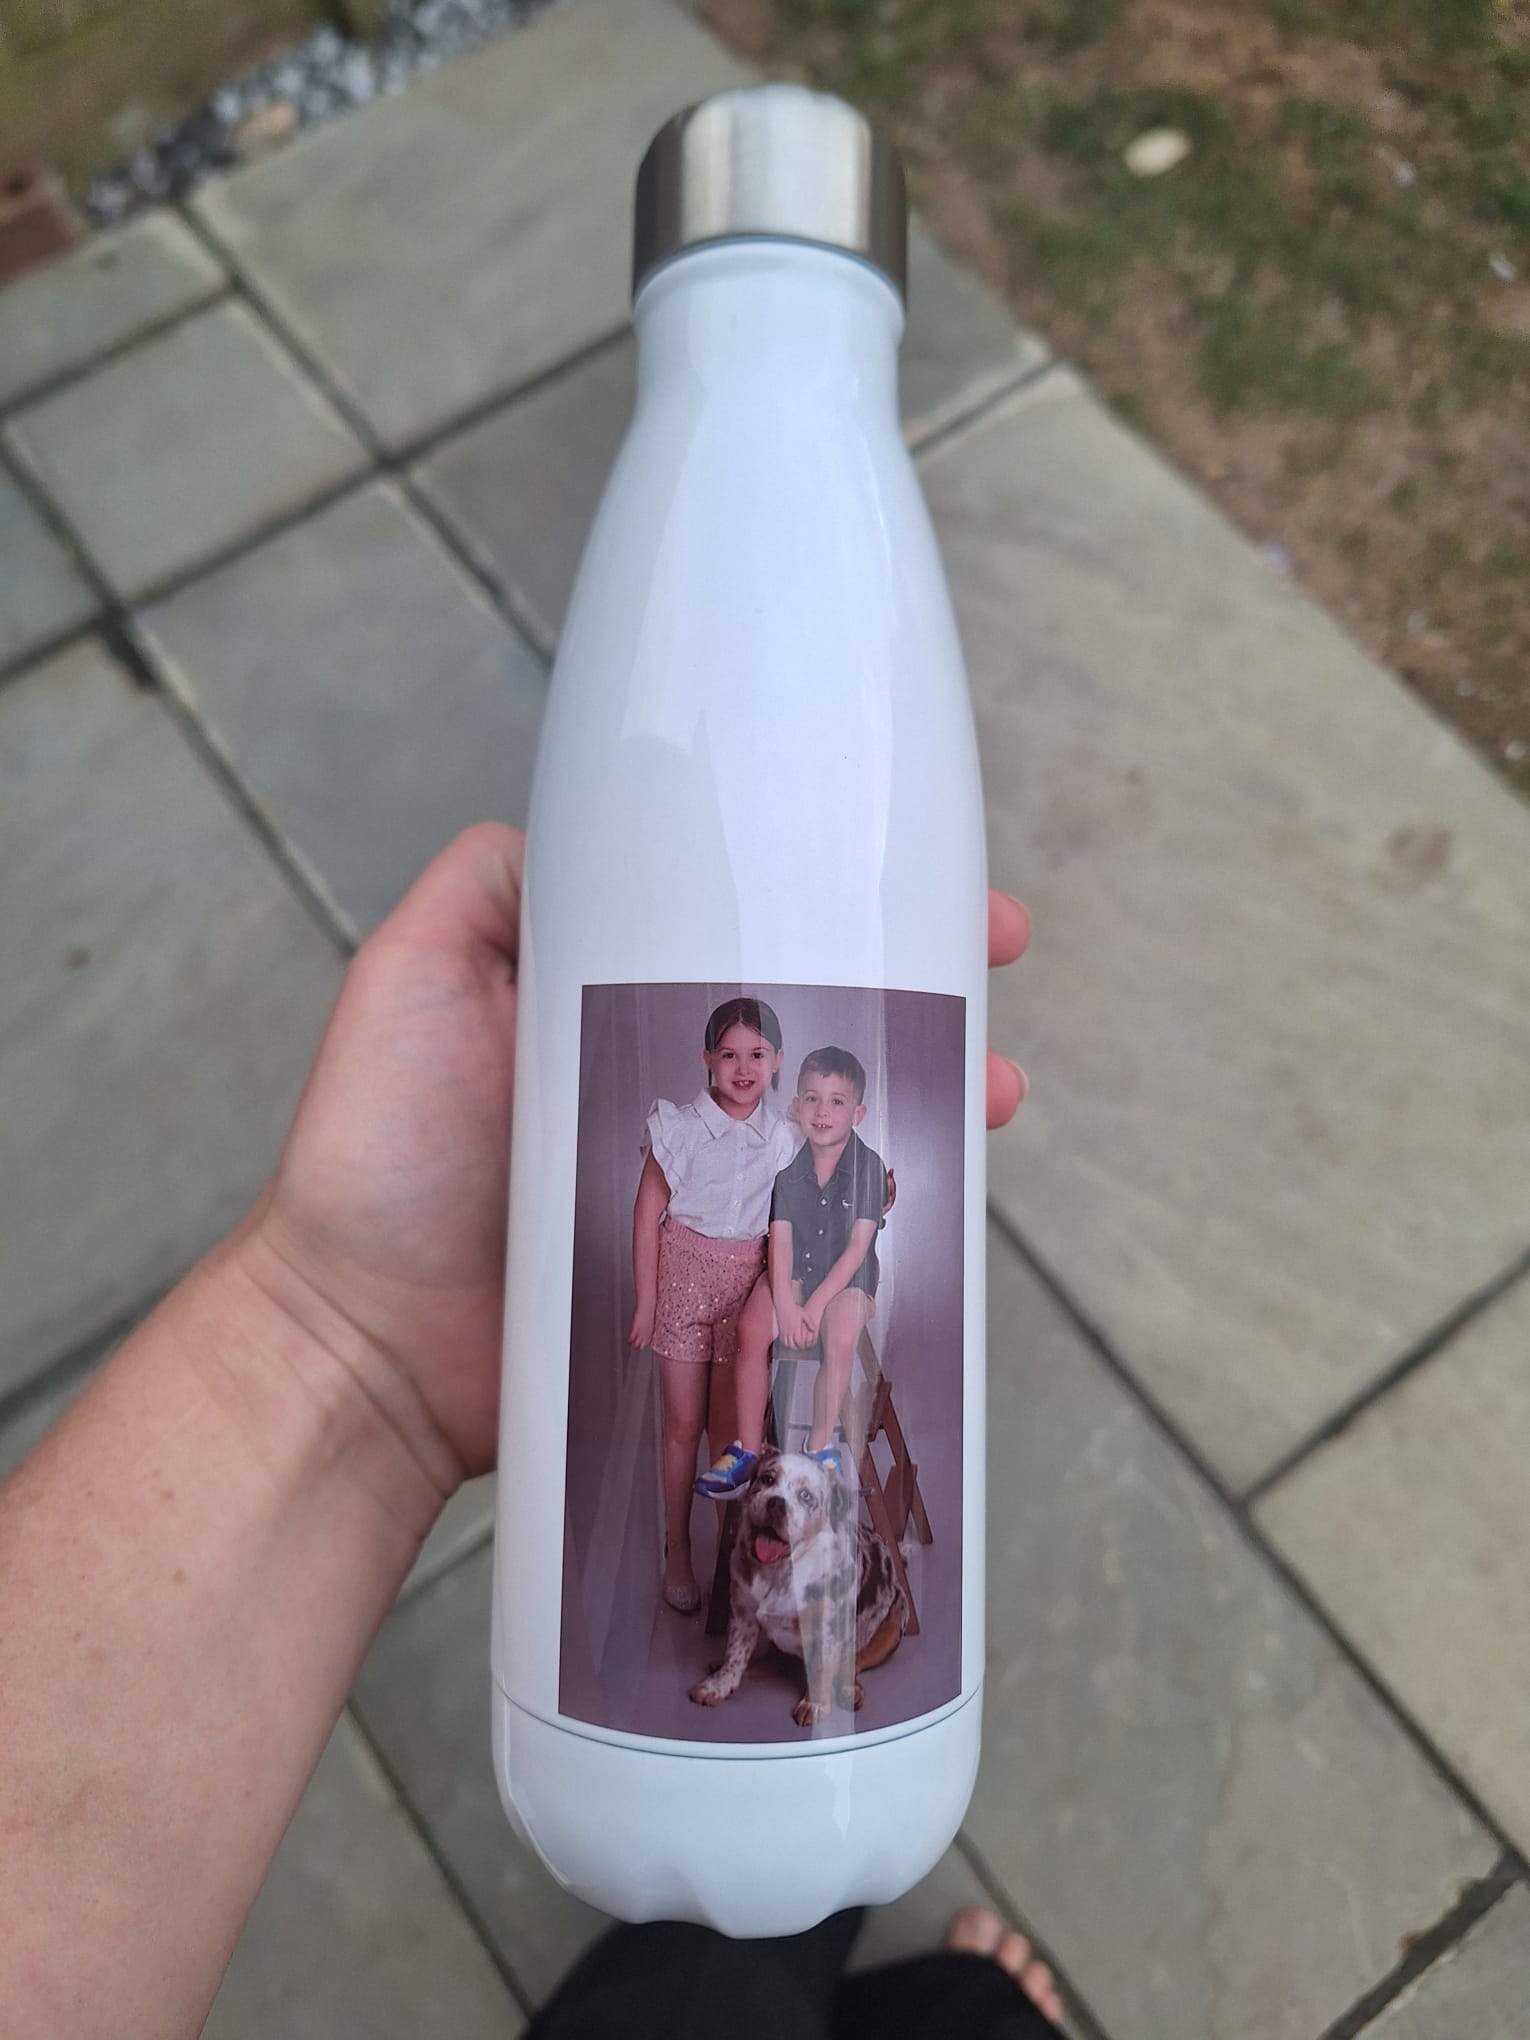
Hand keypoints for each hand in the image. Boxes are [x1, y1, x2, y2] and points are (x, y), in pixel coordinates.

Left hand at [234, 825, 1030, 1490]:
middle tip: (994, 959)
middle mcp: (665, 1089)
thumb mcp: (410, 976)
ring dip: (923, 1096)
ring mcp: (693, 1190)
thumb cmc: (378, 1156)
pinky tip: (935, 1194)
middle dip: (914, 988)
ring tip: (994, 1083)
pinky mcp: (707, 1280)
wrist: (364, 1339)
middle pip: (811, 1023)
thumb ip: (484, 890)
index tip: (914, 877)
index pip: (740, 934)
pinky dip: (877, 1214)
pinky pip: (808, 1238)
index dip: (828, 899)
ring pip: (830, 1130)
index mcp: (609, 1008)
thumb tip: (579, 825)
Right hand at [628, 1302, 654, 1350]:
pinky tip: (628, 1340)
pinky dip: (630, 1339)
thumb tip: (647, 1323)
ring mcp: (642, 1328)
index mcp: (652, 1328)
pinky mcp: (637, 1326)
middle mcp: (647, 1330)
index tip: (643, 1345)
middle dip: (640, 1346)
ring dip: (634, 1345)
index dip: (645, 1343)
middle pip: (644, 1342)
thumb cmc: (650, 1307)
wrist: (648, 1302)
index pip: (649, 1339)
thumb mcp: (651, 1316)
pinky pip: (633, 1335)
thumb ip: (649, 1322)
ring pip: (638, 1341)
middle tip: (636, 1348)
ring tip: (631, 1346)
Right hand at [779, 1302, 815, 1349]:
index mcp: (795, 1328)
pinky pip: (781, 1339)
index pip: (798, 1341)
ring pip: (786, 1343)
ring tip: (794, 1346)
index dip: (801, 1345)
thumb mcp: (804, 1314)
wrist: (783, 1304)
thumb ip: (809, 1322)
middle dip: (796, 1347)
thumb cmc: (795, 1308)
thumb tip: (814, 1329)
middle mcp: (789, 1331)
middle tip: (800, 1347)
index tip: (804, 1346)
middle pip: (792, 1344)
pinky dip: (785, 1342)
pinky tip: (788, 1341)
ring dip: (790, 1346)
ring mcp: (783, 1330)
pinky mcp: (780, 1329)